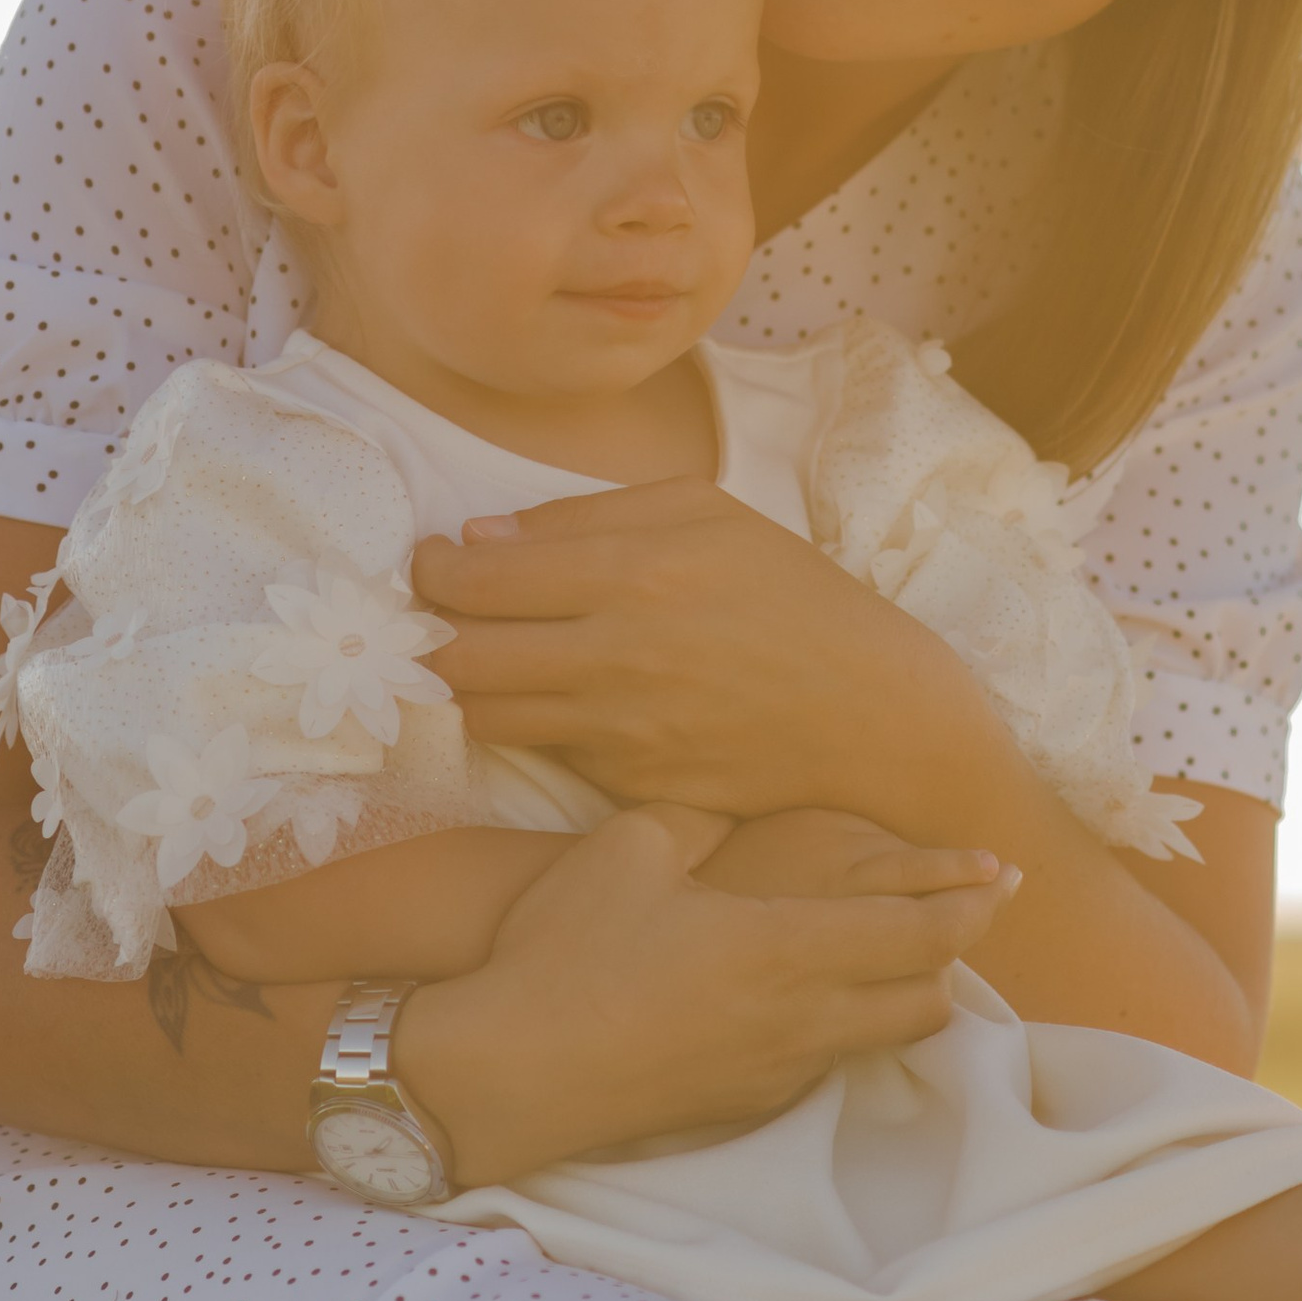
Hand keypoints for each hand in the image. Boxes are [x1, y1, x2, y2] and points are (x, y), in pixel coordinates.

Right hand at [400, 796, 1002, 1174]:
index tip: (1004, 878)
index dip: (972, 905)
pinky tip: (805, 998)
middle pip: (927, 1000)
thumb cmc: (566, 950)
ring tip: (891, 956)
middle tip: (957, 916)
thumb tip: (730, 817)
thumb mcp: (630, 849)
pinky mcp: (739, 1105)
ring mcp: (773, 1072)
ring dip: (902, 997)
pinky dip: (842, 1028)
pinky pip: (823, 1064)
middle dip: (954, 957)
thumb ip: (701, 822)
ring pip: (881, 1040)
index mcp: (789, 947)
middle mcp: (801, 1019)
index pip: (921, 933)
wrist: (507, 1069)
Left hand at [407, 479, 998, 828]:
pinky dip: (539, 725)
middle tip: (441, 616)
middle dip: (429, 633)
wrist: (872, 715)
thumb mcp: (707, 514)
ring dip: (471, 686)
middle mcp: (615, 656)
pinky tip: (569, 699)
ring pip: (484, 717)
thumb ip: (586, 515)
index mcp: (633, 572)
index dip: (429, 570)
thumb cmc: (792, 596)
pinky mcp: (630, 786)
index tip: (432, 562)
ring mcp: (620, 731)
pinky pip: (546, 753)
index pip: (473, 579)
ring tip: (499, 658)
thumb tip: (482, 538)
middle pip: (457, 658)